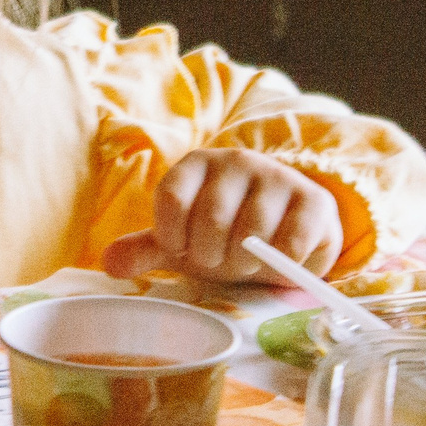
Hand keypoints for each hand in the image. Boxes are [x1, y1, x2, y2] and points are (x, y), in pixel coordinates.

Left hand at [100, 148, 344, 282]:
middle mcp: (236, 161)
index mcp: (196, 164)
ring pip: (252, 231)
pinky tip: (276, 261)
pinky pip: (291, 242)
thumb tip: (110, 265)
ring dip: (244, 263)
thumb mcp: (182, 241)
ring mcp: (278, 176)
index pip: (171, 197)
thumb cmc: (223, 236)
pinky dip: (280, 265)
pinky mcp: (315, 200)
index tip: (181, 251)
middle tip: (217, 261)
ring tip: (244, 263)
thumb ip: (145, 250)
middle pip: (211, 217)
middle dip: (210, 255)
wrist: (283, 235)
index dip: (173, 237)